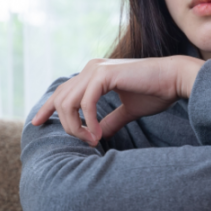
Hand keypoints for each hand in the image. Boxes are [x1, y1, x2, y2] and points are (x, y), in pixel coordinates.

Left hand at [30, 55, 204, 146]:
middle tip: (84, 142)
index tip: (36, 124)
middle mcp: (90, 68)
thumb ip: (110, 120)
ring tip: (93, 140)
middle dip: (64, 124)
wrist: (174, 79)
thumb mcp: (127, 110)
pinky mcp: (104, 74)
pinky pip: (85, 102)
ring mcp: (95, 69)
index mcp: (93, 73)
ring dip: (76, 126)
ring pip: (68, 102)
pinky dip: (89, 121)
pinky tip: (98, 134)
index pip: (62, 91)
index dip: (47, 108)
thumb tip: (98, 134)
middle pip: (60, 99)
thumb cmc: (155, 92)